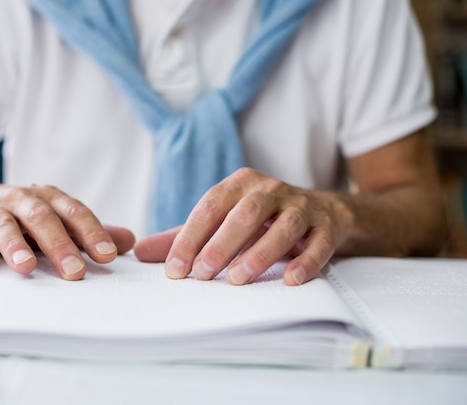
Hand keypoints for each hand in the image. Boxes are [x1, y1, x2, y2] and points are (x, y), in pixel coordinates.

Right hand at [0, 179, 134, 278]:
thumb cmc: (18, 213)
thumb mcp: (53, 217)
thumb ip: (87, 230)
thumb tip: (129, 241)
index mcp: (48, 198)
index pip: (74, 212)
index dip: (91, 232)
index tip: (107, 256)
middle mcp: (21, 200)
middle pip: (43, 219)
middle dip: (59, 245)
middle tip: (74, 272)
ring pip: (5, 225)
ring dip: (15, 245)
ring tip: (26, 267)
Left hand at [134, 168, 350, 285]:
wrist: (321, 212)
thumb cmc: (260, 220)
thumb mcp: (222, 222)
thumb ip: (184, 236)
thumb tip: (140, 252)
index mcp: (240, 184)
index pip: (210, 207)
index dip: (190, 238)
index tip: (174, 269)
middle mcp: (271, 189)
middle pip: (245, 213)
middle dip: (221, 244)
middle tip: (202, 275)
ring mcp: (302, 206)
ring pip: (283, 227)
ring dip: (259, 253)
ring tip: (238, 279)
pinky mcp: (326, 226)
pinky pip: (318, 243)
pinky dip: (306, 262)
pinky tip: (290, 281)